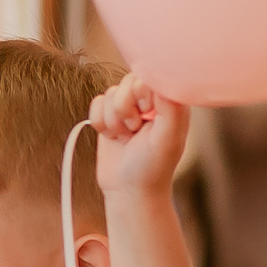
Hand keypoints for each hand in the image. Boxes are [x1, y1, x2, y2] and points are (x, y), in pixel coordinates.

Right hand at [91, 74, 190, 197]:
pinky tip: (114, 138)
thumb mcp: (168, 138)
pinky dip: (101, 123)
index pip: (148, 76)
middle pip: (126, 82)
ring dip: (114, 121)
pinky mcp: (109, 115)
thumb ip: (170, 108)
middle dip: (125, 110)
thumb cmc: (152, 167)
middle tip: (136, 130)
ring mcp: (128, 106)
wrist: (128, 190)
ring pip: (109, 94)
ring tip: (126, 138)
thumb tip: (160, 80)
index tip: (146, 116)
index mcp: (169, 100)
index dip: (140, 95)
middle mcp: (150, 100)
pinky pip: (96, 103)